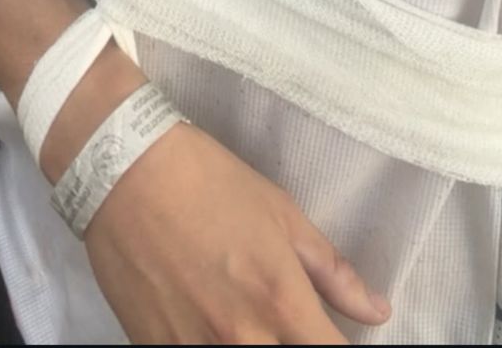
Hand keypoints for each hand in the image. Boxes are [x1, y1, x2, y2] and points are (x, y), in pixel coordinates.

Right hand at [83, 120, 391, 344]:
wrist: (124, 170)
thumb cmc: (208, 181)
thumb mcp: (281, 214)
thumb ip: (332, 271)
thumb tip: (376, 311)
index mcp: (283, 303)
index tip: (335, 340)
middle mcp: (244, 339)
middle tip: (290, 327)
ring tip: (251, 324)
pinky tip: (212, 327)